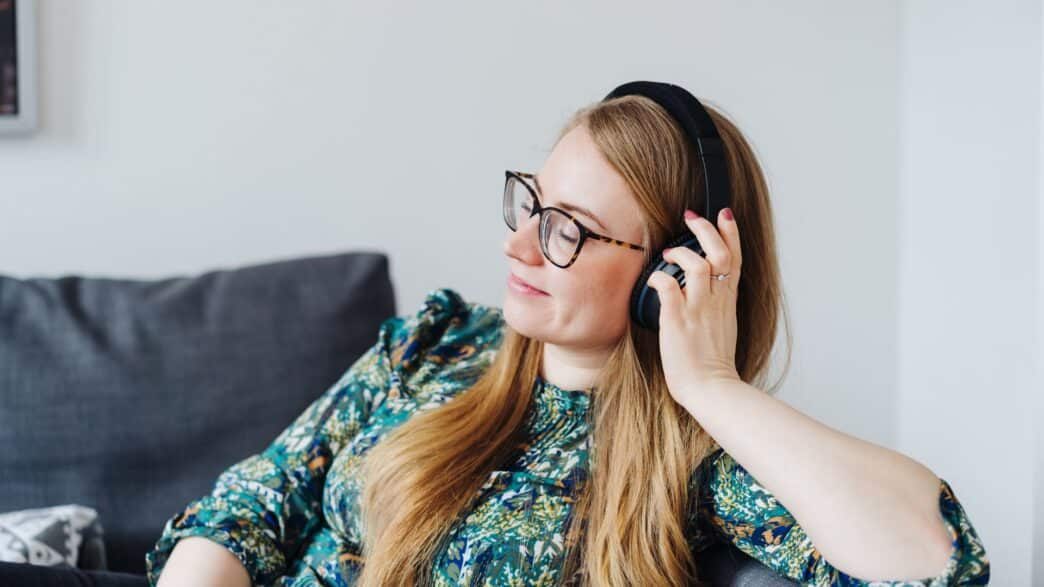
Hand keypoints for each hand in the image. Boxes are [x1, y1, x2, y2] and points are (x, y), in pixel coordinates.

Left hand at [645, 208, 742, 407]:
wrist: (711, 389)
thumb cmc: (712, 364)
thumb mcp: (722, 328)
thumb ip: (716, 306)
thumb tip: (702, 291)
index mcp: (728, 302)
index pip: (735, 259)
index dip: (731, 234)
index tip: (724, 214)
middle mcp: (716, 301)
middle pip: (720, 253)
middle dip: (707, 230)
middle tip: (692, 218)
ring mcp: (698, 310)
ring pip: (698, 265)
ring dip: (682, 253)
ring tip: (669, 252)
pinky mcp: (678, 320)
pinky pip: (668, 287)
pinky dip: (659, 278)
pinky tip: (653, 279)